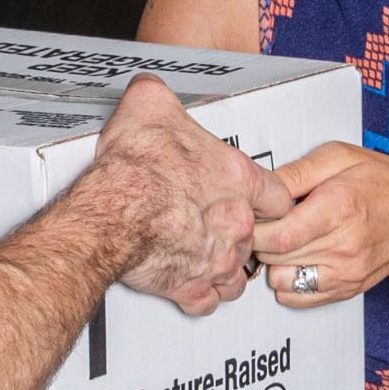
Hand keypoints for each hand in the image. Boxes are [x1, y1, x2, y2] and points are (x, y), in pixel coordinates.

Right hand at [89, 74, 294, 315]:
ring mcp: (216, 259)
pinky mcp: (190, 287)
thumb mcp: (149, 106)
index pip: (277, 196)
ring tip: (201, 259)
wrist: (110, 212)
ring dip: (220, 269)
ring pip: (235, 275)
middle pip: (254, 237)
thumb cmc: (135, 166)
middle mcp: (235, 222)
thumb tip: (150, 88)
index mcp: (237, 178)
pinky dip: (196, 296)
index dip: (263, 200)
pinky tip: (185, 284)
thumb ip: (158, 96)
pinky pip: (205, 301)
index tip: (253, 202)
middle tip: (211, 228)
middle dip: (235, 236)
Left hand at [254, 142, 388, 304]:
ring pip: (280, 279)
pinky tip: (295, 258)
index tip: (251, 213)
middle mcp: (342, 247)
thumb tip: (261, 185)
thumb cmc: (384, 185)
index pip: (278, 235)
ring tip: (284, 239)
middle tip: (265, 221)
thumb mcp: (340, 157)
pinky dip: (286, 280)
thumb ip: (297, 171)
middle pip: (273, 257)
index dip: (254, 226)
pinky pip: (295, 297)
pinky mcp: (344, 290)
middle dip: (259, 239)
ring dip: (272, 261)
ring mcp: (344, 274)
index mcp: (338, 208)